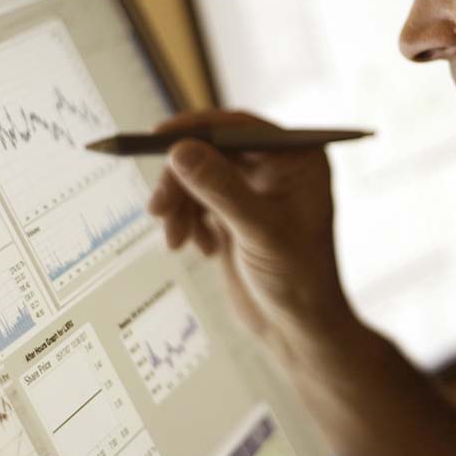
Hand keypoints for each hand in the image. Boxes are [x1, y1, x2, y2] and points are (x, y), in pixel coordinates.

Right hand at [147, 109, 351, 343]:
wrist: (297, 329)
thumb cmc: (297, 279)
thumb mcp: (258, 231)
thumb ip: (220, 189)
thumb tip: (179, 150)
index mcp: (298, 158)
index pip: (240, 126)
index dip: (197, 127)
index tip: (158, 135)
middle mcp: (277, 166)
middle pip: (212, 150)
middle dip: (181, 179)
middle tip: (157, 208)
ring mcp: (254, 188)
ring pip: (198, 175)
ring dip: (180, 205)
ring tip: (176, 240)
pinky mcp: (234, 211)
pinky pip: (196, 200)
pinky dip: (188, 221)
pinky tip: (201, 249)